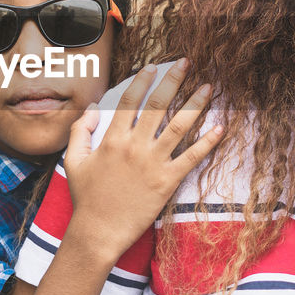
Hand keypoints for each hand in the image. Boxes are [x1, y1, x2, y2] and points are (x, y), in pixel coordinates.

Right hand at [63, 59, 223, 262]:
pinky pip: (191, 157)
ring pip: (178, 126)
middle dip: (173, 80)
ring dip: (195, 104)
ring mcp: (153, 163)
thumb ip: (81, 131)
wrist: (98, 231)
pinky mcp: (167, 181)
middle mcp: (134, 147)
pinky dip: (207, 142)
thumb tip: (94, 108)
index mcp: (112, 140)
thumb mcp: (74, 160)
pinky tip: (220, 127)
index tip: (154, 66)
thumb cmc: (86, 198)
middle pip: (158, 106)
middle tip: (186, 62)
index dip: (143, 81)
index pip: (130, 101)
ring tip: (208, 86)